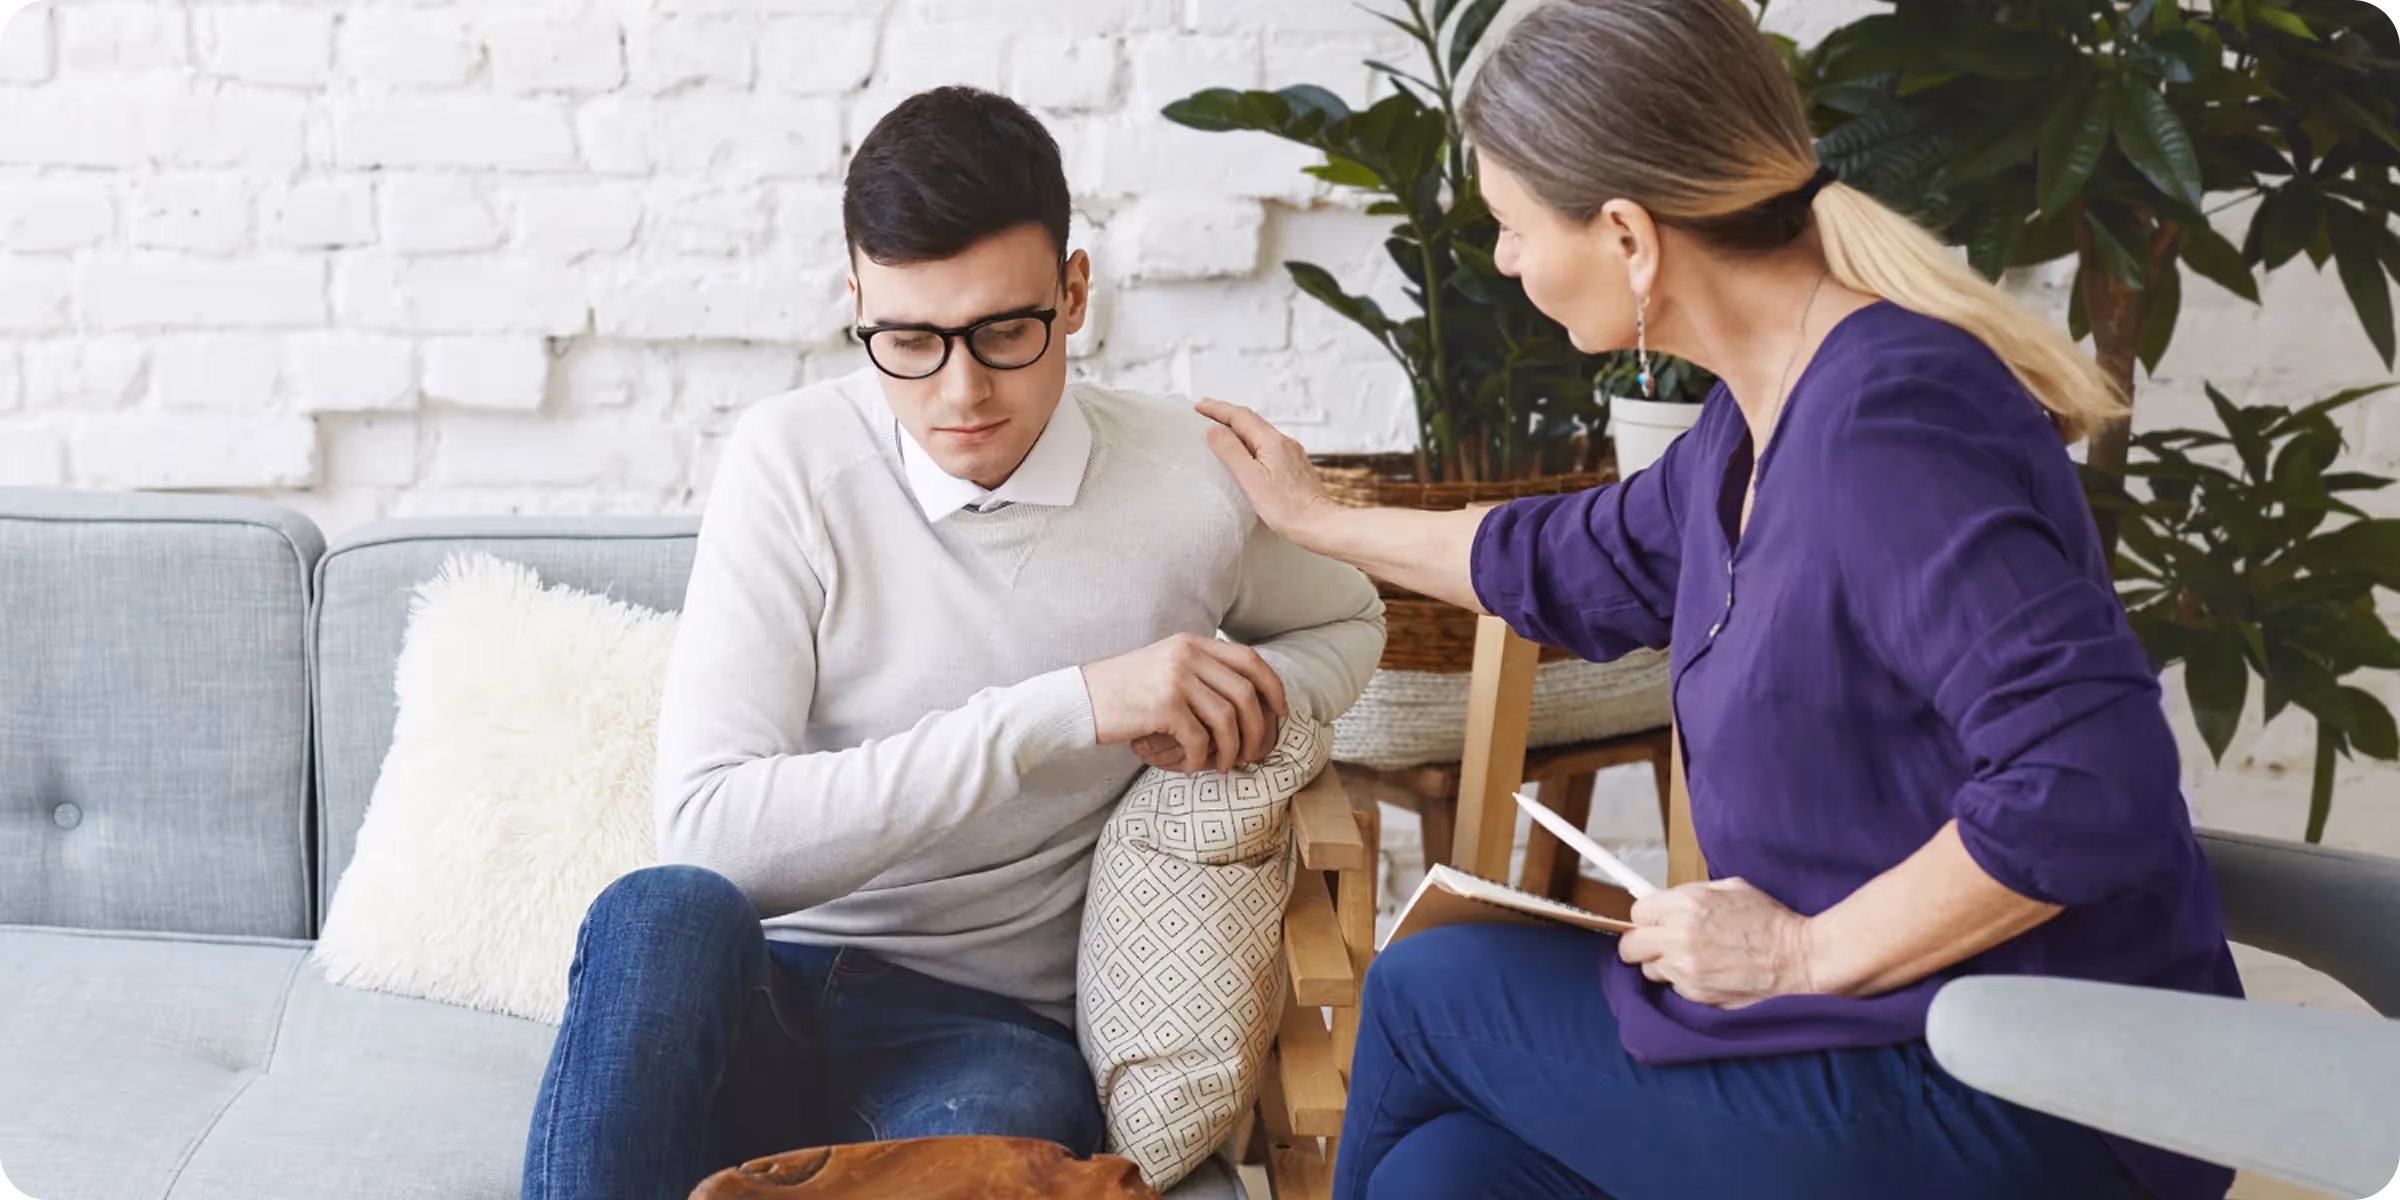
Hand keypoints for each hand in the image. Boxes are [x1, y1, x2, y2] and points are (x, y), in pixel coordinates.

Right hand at [1082, 633, 1288, 774]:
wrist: (1077, 700)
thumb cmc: (1121, 692)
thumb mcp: (1162, 666)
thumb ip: (1198, 671)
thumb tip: (1243, 699)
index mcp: (1191, 643)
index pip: (1250, 659)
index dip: (1273, 687)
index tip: (1279, 712)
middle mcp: (1187, 656)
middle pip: (1247, 694)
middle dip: (1257, 729)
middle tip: (1253, 752)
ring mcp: (1175, 680)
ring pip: (1228, 720)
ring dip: (1232, 749)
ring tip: (1224, 765)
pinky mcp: (1163, 707)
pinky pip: (1200, 740)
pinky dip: (1200, 759)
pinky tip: (1191, 766)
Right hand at [1196, 398, 1337, 550]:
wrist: (1320, 525)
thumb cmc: (1287, 508)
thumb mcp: (1251, 480)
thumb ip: (1231, 452)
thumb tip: (1214, 430)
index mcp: (1272, 442)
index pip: (1240, 416)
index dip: (1217, 409)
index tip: (1199, 406)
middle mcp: (1285, 443)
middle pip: (1251, 421)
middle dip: (1226, 415)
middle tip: (1205, 412)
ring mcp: (1292, 455)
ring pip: (1260, 433)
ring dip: (1238, 429)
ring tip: (1221, 431)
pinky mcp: (1294, 467)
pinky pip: (1268, 447)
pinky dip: (1251, 443)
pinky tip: (1246, 453)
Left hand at [1617, 879, 1817, 1008]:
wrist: (1800, 960)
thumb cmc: (1771, 922)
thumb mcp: (1732, 888)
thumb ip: (1692, 893)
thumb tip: (1665, 900)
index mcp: (1688, 904)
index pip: (1637, 912)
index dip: (1647, 917)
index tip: (1656, 921)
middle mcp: (1680, 936)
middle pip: (1630, 946)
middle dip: (1642, 944)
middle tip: (1661, 944)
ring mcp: (1686, 970)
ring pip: (1649, 970)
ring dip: (1664, 965)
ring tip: (1692, 960)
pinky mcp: (1696, 995)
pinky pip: (1673, 988)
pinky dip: (1684, 983)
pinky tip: (1708, 974)